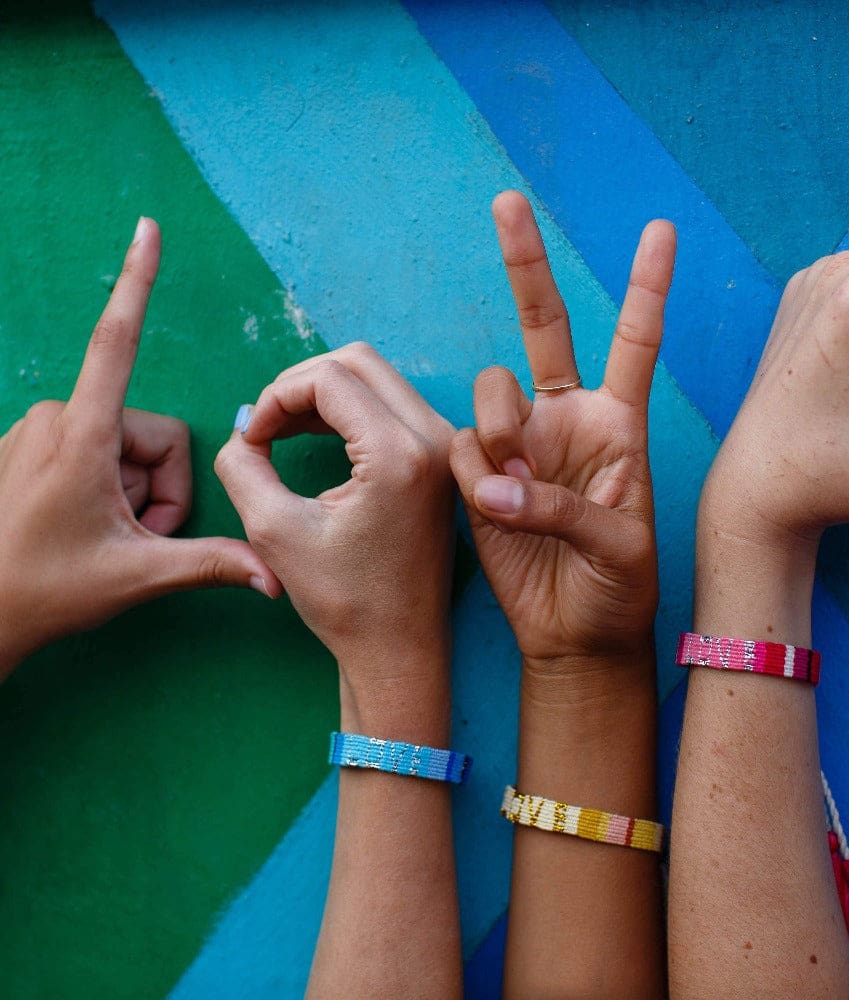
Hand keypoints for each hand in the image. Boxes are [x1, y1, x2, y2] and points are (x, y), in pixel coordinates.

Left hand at [0, 218, 281, 678]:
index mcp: (81, 437)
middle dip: (161, 487)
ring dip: (136, 491)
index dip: (138, 282)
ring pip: (126, 443)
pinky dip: (110, 487)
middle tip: (140, 535)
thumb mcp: (138, 576)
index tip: (147, 229)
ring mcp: (37, 431)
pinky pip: (96, 449)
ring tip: (110, 534)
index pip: (119, 341)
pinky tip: (88, 523)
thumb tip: (274, 577)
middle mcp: (54, 419)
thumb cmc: (43, 590)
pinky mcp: (29, 446)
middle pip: (152, 432)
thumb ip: (212, 563)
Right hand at [214, 344, 455, 715]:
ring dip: (324, 393)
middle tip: (265, 426)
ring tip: (281, 431)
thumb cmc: (344, 601)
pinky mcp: (443, 459)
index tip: (251, 438)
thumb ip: (242, 465)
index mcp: (399, 455)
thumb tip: (244, 427)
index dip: (275, 396)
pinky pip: (393, 403)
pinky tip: (314, 436)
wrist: (400, 647)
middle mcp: (435, 439)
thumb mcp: (274, 531)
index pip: (329, 378)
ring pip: (377, 377)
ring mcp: (446, 447)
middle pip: (359, 361)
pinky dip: (349, 409)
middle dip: (300, 383)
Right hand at [449, 191, 676, 669]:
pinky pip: (462, 447)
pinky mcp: (480, 472)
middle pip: (544, 326)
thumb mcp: (617, 546)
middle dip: (525, 265)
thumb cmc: (618, 588)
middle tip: (507, 203)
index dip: (646, 286)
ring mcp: (519, 442)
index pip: (635, 342)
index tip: (660, 228)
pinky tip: (493, 507)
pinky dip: (473, 474)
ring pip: (490, 392)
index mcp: (619, 424)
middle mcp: (566, 419)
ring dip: (497, 432)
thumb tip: (494, 484)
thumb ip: (561, 506)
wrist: (575, 632)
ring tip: (514, 491)